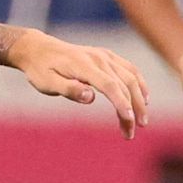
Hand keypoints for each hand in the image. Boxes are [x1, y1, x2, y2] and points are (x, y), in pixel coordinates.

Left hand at [10, 32, 149, 136]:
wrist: (38, 49)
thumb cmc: (40, 70)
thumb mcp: (47, 83)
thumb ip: (69, 89)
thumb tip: (91, 97)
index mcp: (84, 65)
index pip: (109, 85)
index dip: (121, 103)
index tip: (128, 121)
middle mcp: (99, 58)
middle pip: (124, 83)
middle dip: (132, 109)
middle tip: (132, 133)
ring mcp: (105, 55)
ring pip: (131, 77)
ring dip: (139, 100)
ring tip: (142, 121)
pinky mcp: (108, 56)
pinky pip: (130, 69)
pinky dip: (140, 84)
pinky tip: (144, 99)